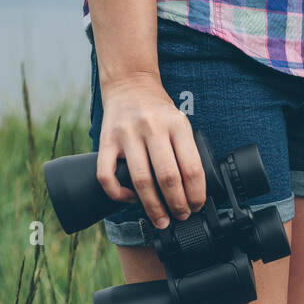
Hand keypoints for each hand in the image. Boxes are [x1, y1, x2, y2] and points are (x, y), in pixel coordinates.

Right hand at [96, 72, 205, 228]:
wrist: (130, 84)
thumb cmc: (158, 110)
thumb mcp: (180, 122)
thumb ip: (186, 150)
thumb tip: (194, 190)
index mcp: (177, 124)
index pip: (192, 167)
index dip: (196, 194)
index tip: (197, 206)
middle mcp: (152, 128)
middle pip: (168, 177)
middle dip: (177, 204)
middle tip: (181, 216)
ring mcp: (127, 134)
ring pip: (140, 180)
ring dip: (152, 207)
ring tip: (160, 220)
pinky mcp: (106, 140)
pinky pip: (107, 175)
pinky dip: (118, 194)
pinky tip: (130, 199)